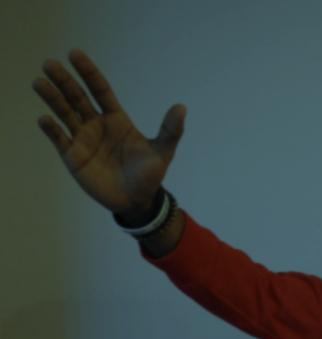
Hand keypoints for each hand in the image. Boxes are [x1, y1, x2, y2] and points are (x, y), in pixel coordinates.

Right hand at [32, 49, 186, 214]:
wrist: (137, 201)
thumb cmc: (150, 175)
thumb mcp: (162, 151)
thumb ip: (170, 130)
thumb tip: (182, 107)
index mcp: (116, 119)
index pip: (100, 90)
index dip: (88, 72)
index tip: (74, 54)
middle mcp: (96, 125)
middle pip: (77, 97)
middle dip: (64, 81)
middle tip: (49, 64)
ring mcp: (83, 140)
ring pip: (63, 113)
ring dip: (51, 98)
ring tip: (39, 82)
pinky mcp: (73, 157)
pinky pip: (59, 139)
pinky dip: (51, 129)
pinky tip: (44, 119)